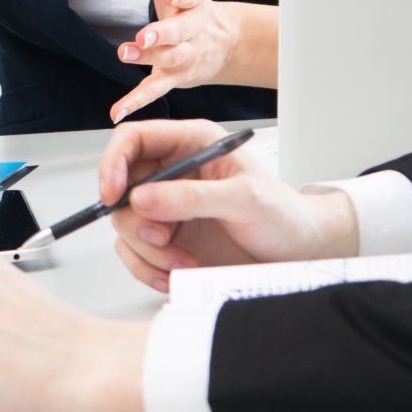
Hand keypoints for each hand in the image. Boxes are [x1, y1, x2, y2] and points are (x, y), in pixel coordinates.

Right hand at [98, 120, 352, 292]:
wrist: (299, 254)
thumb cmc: (284, 215)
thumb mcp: (243, 200)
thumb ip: (191, 197)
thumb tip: (142, 196)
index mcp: (193, 145)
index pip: (133, 140)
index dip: (113, 163)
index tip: (112, 195)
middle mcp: (175, 173)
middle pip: (122, 186)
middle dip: (134, 219)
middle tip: (161, 237)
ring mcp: (169, 208)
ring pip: (126, 224)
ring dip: (147, 250)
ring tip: (183, 260)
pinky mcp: (169, 239)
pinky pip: (135, 252)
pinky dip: (149, 268)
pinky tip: (178, 271)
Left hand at [108, 0, 253, 120]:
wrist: (222, 41)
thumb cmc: (190, 2)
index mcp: (194, 0)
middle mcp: (191, 30)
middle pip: (179, 31)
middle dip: (162, 33)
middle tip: (144, 35)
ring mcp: (184, 55)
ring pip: (168, 59)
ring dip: (147, 59)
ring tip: (126, 54)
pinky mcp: (173, 77)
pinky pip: (155, 90)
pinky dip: (136, 101)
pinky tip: (117, 111)